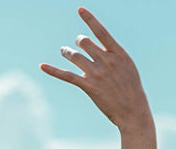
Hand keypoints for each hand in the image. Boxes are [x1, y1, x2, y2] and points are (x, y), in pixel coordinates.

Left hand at [39, 8, 151, 133]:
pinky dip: (53, 70)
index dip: (89, 19)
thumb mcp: (128, 67)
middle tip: (76, 44)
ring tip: (64, 51)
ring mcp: (97, 73)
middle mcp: (106, 61)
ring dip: (67, 52)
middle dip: (78, 41)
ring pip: (74, 56)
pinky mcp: (88, 86)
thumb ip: (113, 55)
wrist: (133, 112)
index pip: (101, 32)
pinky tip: (42, 66)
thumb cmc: (132, 90)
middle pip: (84, 42)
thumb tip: (96, 46)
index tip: (80, 9)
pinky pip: (67, 75)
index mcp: (118, 54)